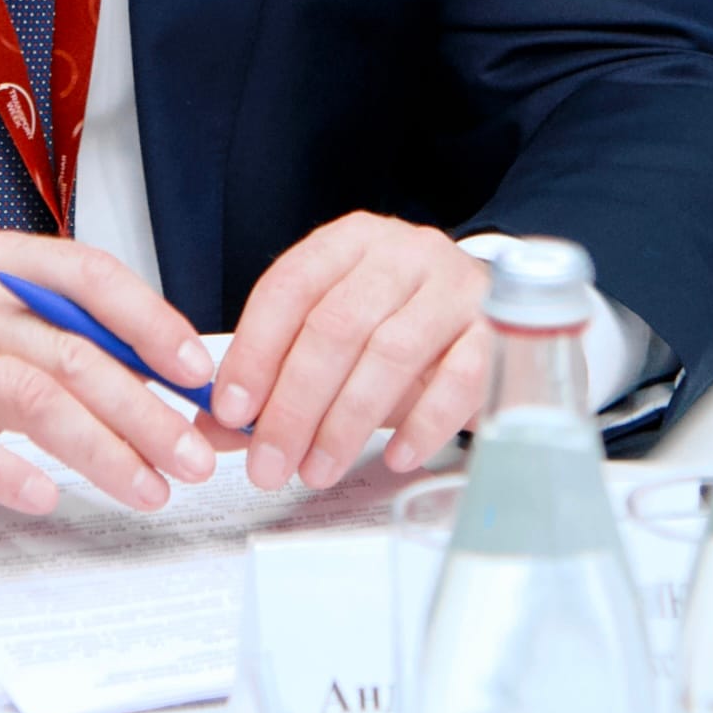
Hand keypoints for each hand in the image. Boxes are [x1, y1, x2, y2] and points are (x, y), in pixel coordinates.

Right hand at [0, 226, 217, 514]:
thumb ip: (55, 337)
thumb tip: (159, 379)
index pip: (87, 274)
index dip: (150, 320)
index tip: (196, 370)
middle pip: (72, 349)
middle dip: (144, 409)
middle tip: (191, 454)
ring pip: (33, 394)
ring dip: (102, 448)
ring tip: (146, 486)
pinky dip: (7, 470)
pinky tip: (45, 495)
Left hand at [210, 213, 491, 490]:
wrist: (490, 307)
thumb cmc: (399, 324)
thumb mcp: (333, 337)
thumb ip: (275, 378)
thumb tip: (216, 427)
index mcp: (350, 243)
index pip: (289, 287)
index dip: (254, 351)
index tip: (230, 410)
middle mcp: (403, 254)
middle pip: (336, 325)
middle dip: (294, 403)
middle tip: (270, 462)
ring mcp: (455, 289)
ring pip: (391, 353)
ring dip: (346, 421)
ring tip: (317, 469)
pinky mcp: (497, 332)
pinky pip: (459, 378)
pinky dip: (423, 422)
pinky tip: (395, 456)